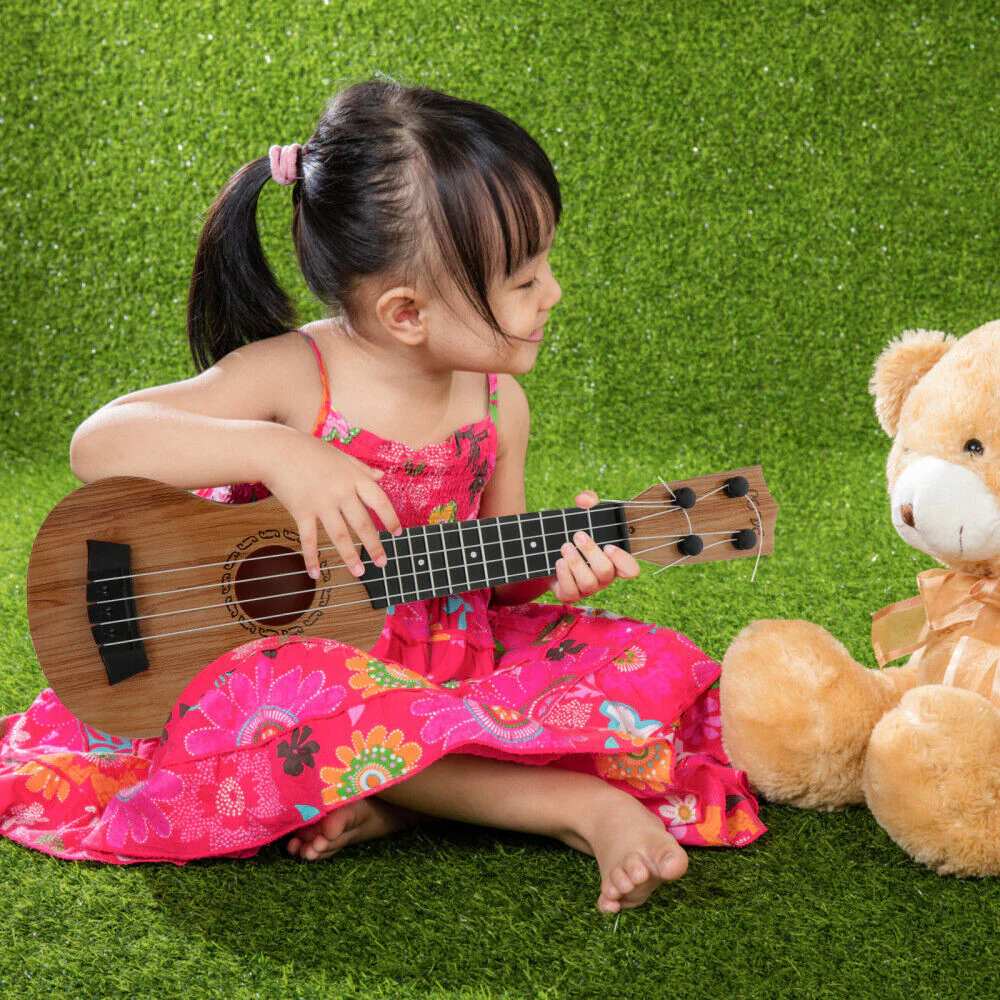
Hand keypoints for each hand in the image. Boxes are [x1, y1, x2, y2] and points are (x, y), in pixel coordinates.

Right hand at [261, 428, 402, 579]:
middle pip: (363, 524)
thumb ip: (361, 468)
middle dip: (374, 546)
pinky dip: (311, 558)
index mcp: (353, 477)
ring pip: (340, 535)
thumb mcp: (340, 455)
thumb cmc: (309, 450)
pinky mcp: (302, 511)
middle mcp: (341, 492)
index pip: (379, 501)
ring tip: (360, 572)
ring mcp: (321, 503)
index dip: (390, 518)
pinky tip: (315, 573)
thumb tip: (381, 476)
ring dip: (350, 556)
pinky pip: (308, 539)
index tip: (398, 532)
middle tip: (383, 563)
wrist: (276, 450)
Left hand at [548, 490, 640, 603]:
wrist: (546, 551)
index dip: (623, 560)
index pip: (631, 570)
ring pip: (588, 582)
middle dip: (591, 552)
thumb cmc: (572, 534)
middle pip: (606, 572)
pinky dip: (564, 575)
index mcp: (612, 561)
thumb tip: (584, 500)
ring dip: (576, 562)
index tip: (608, 546)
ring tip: (565, 546)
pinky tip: (559, 562)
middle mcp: (602, 577)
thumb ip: (587, 501)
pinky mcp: (570, 595)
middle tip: (578, 535)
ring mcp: (587, 589)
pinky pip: (571, 591)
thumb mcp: (581, 515)